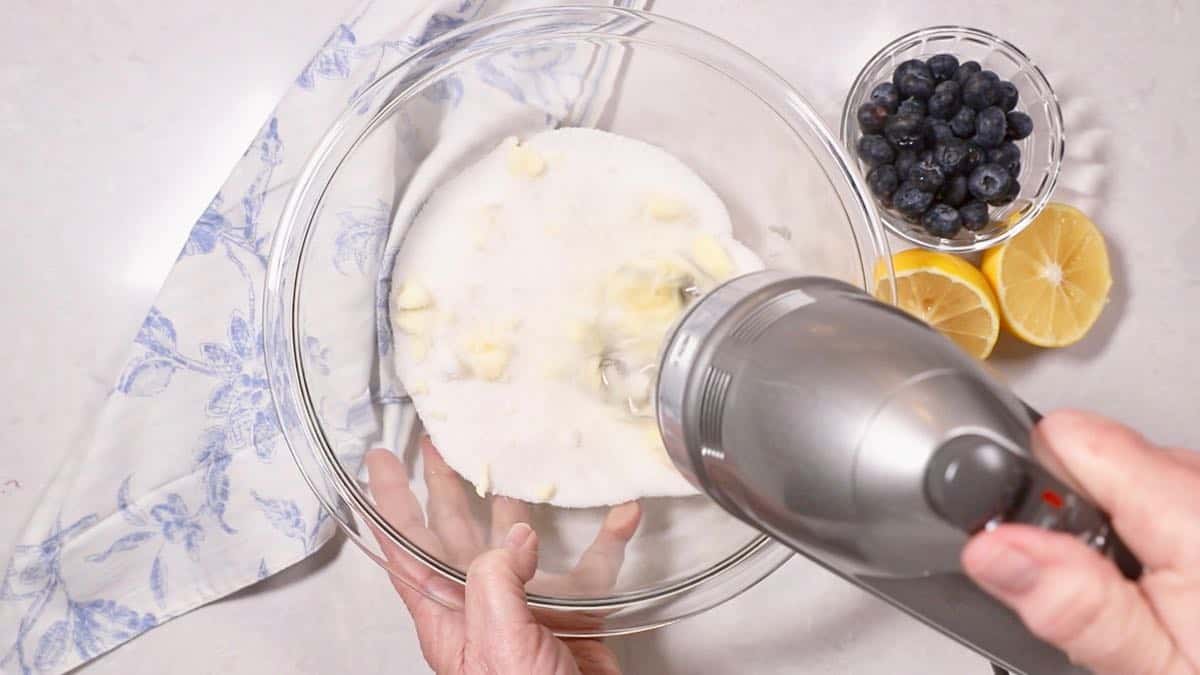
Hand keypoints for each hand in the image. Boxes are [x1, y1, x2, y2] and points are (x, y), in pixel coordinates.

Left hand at [364, 438, 639, 674]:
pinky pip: (591, 568)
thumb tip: (512, 536)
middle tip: (438, 444)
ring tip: (512, 461)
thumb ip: (494, 585)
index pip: (406, 545)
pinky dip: (607, 537)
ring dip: (516, 500)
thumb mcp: (497, 647)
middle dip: (443, 485)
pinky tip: (620, 516)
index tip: (381, 460)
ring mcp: (527, 608)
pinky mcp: (573, 615)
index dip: (391, 499)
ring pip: (516, 540)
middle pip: (453, 531)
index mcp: (448, 615)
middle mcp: (482, 604)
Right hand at [963, 410, 1199, 674]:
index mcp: (1191, 514)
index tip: (1039, 550)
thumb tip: (994, 548)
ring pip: (1124, 479)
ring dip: (1114, 535)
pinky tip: (1175, 593)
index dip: (1030, 489)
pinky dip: (1152, 538)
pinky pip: (1161, 497)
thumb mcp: (1155, 672)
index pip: (1064, 436)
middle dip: (1071, 523)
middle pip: (1090, 459)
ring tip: (1148, 606)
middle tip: (1107, 601)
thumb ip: (1073, 604)